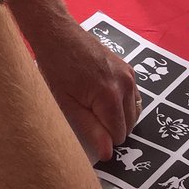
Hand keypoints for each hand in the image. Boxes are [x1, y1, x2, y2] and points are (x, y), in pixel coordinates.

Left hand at [31, 23, 137, 162]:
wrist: (58, 34)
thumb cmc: (55, 68)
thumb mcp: (66, 103)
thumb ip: (90, 129)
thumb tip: (109, 154)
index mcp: (110, 96)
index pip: (119, 135)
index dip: (103, 137)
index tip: (86, 126)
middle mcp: (126, 85)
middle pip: (129, 125)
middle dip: (111, 127)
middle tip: (87, 112)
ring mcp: (129, 75)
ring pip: (133, 112)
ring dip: (118, 115)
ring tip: (94, 104)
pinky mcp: (129, 68)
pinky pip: (133, 97)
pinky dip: (122, 103)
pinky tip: (103, 96)